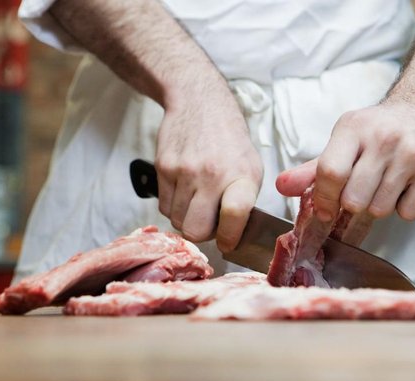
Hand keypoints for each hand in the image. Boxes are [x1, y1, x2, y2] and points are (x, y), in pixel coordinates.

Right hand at [155, 96, 262, 251]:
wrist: (199, 103)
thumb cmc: (229, 141)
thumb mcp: (251, 167)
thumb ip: (245, 202)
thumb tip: (233, 236)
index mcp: (241, 176)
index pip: (233, 215)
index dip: (228, 237)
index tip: (227, 242)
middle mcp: (212, 174)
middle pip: (196, 230)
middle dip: (202, 234)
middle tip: (209, 223)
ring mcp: (184, 171)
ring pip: (177, 222)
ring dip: (187, 219)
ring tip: (197, 202)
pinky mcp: (163, 167)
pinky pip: (164, 206)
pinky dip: (174, 206)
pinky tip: (185, 191)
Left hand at [276, 101, 414, 221]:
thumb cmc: (376, 133)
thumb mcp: (342, 142)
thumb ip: (312, 170)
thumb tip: (281, 187)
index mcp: (354, 127)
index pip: (330, 173)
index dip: (324, 199)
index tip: (325, 210)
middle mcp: (385, 137)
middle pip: (354, 200)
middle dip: (354, 203)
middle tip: (363, 189)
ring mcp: (413, 153)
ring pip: (380, 210)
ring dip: (379, 206)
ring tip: (387, 183)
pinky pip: (409, 213)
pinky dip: (404, 208)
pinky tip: (406, 186)